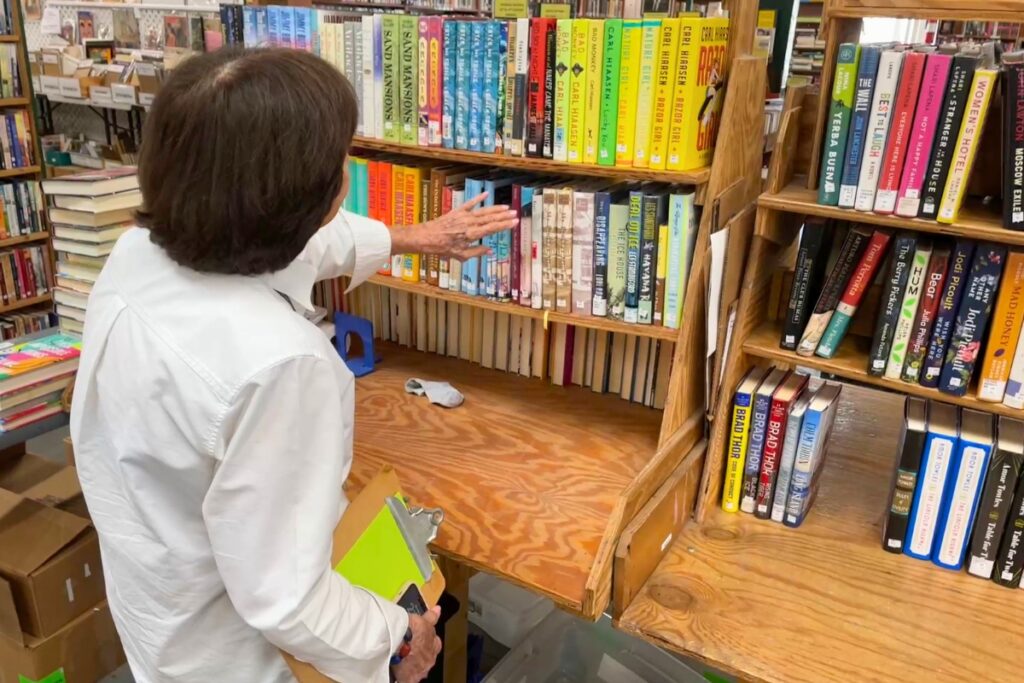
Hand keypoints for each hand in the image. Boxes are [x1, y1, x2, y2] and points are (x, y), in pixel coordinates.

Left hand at [389, 192, 517, 260]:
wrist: (425, 237)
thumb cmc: (442, 248)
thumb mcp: (460, 255)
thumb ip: (476, 252)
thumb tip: (490, 251)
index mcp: (471, 235)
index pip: (491, 229)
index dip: (504, 225)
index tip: (514, 222)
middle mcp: (469, 224)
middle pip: (490, 219)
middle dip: (503, 216)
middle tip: (515, 213)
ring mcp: (463, 216)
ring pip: (483, 211)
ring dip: (495, 209)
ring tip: (507, 207)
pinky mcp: (457, 211)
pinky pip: (469, 203)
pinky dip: (478, 198)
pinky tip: (486, 194)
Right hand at [391, 606, 441, 682]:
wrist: (398, 644)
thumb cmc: (411, 631)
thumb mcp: (422, 620)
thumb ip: (431, 617)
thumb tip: (438, 609)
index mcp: (434, 646)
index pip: (435, 643)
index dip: (428, 640)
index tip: (421, 637)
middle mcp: (430, 660)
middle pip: (427, 657)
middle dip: (421, 653)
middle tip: (410, 648)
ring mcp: (420, 670)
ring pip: (418, 668)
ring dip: (413, 663)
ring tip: (402, 659)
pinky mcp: (409, 679)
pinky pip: (408, 677)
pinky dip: (404, 674)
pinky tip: (398, 670)